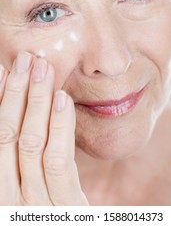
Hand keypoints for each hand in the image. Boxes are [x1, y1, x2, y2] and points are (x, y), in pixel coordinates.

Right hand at [0, 52, 88, 204]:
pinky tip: (62, 99)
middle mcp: (8, 196)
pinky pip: (58, 162)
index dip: (0, 100)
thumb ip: (25, 160)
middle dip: (15, 92)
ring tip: (42, 69)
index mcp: (1, 187)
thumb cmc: (47, 213)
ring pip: (30, 143)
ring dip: (36, 102)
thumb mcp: (32, 188)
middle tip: (25, 60)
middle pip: (8, 134)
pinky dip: (59, 128)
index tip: (5, 71)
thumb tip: (25, 116)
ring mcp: (33, 205)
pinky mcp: (64, 209)